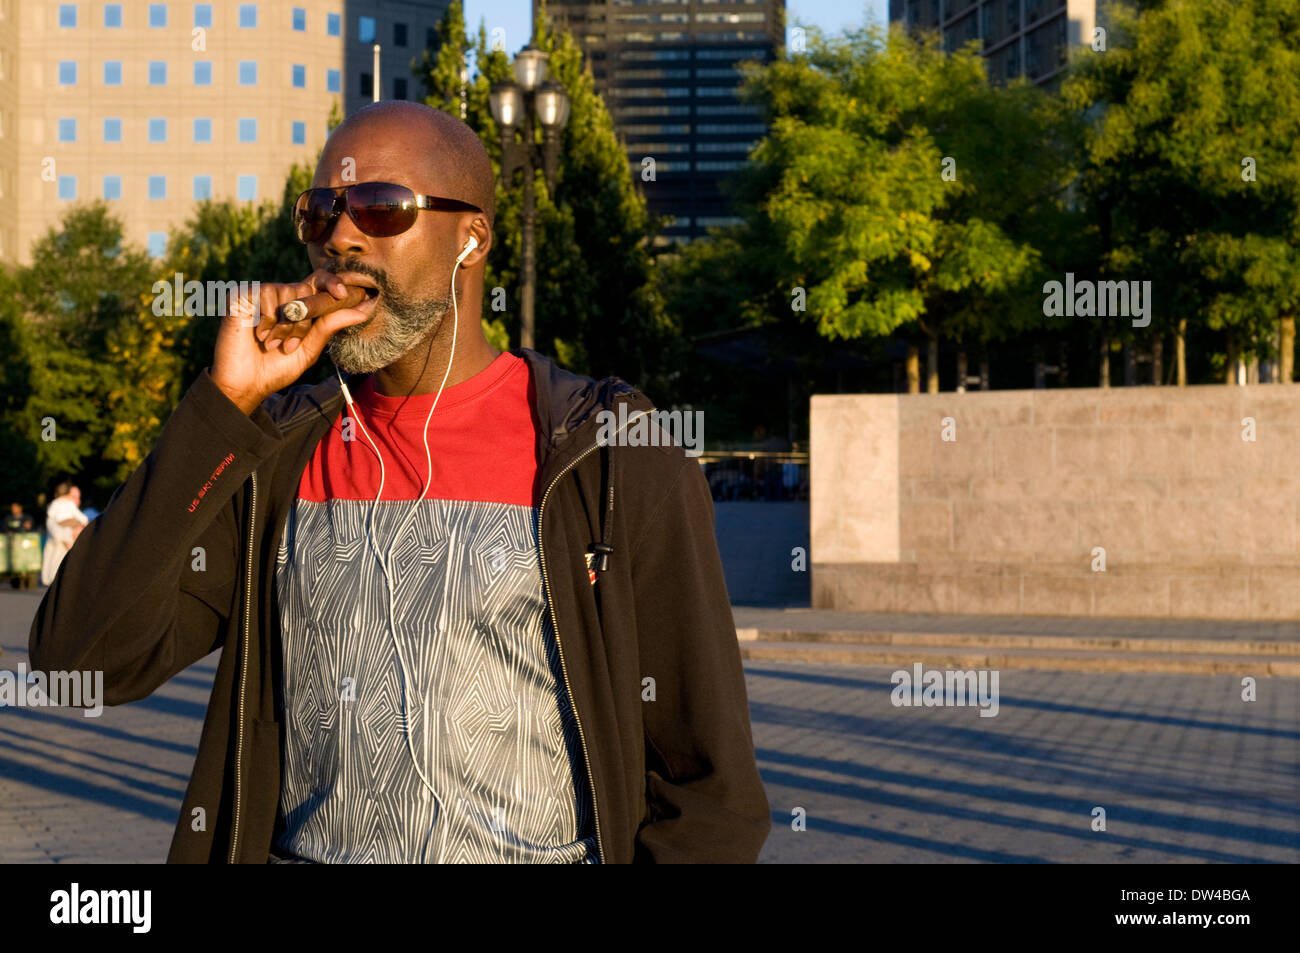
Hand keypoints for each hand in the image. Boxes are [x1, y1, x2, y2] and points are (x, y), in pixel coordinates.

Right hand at [209, 270, 370, 414]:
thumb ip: (331, 326)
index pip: (319, 281)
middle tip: (287, 345)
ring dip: (283, 326)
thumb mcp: (310, 348)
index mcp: (299, 305)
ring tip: (271, 343)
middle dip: (301, 323)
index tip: (342, 293)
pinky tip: (258, 335)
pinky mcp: (241, 295)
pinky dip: (266, 319)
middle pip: (304, 291)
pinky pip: (265, 294)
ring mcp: (260, 293)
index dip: (333, 281)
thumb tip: (364, 310)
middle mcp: (280, 295)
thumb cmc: (277, 367)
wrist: (246, 382)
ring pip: (286, 293)